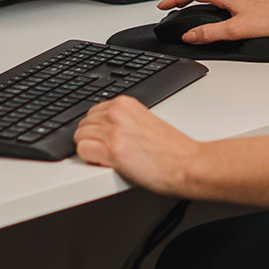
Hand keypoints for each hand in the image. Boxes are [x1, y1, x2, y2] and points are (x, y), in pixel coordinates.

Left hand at [74, 95, 204, 196]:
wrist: (188, 164)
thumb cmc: (173, 150)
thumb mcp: (146, 121)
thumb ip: (124, 120)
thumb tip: (105, 128)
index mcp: (126, 103)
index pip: (93, 112)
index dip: (97, 129)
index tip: (105, 139)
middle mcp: (117, 113)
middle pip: (84, 124)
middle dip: (92, 139)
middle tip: (108, 151)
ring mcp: (114, 131)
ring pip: (80, 137)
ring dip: (90, 150)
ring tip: (109, 159)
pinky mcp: (113, 151)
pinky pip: (82, 151)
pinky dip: (90, 160)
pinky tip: (105, 164)